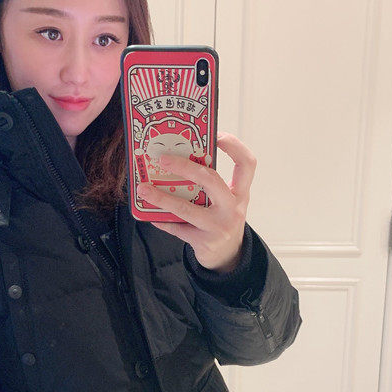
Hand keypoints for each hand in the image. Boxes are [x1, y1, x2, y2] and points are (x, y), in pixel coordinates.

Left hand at [136, 132, 256, 271]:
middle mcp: (233, 208)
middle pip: (211, 179)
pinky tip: (150, 215)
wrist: (227, 257)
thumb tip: (179, 159)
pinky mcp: (204, 242)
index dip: (234, 146)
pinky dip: (162, 221)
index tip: (216, 135)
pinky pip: (177, 228)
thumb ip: (210, 185)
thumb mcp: (225, 202)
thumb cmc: (222, 220)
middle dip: (185, 166)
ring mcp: (219, 226)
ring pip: (186, 208)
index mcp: (240, 193)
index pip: (247, 164)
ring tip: (144, 189)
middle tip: (163, 159)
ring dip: (162, 197)